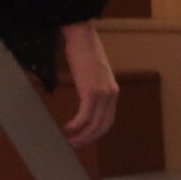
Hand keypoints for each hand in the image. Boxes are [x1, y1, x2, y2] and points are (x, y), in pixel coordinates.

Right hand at [58, 23, 119, 146]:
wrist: (81, 34)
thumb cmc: (83, 49)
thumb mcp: (91, 72)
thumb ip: (92, 85)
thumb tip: (84, 94)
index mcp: (112, 90)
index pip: (108, 119)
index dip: (97, 132)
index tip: (85, 138)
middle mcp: (111, 94)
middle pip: (103, 126)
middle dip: (89, 138)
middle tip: (76, 145)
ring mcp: (103, 93)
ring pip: (95, 124)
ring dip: (82, 135)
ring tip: (70, 140)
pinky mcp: (91, 91)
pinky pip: (85, 115)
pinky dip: (77, 125)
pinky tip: (68, 128)